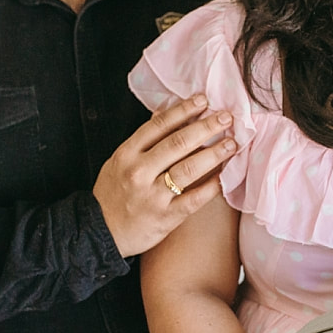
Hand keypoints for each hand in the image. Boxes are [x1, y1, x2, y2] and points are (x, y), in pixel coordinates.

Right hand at [94, 95, 236, 256]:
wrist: (100, 232)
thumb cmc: (113, 193)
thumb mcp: (119, 160)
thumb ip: (143, 139)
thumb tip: (165, 112)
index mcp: (127, 153)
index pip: (159, 125)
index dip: (184, 110)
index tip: (203, 101)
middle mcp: (139, 171)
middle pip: (178, 143)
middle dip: (205, 128)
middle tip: (226, 118)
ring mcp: (152, 195)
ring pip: (188, 169)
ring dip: (213, 154)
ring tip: (232, 144)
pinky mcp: (165, 217)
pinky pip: (193, 199)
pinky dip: (211, 187)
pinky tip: (226, 177)